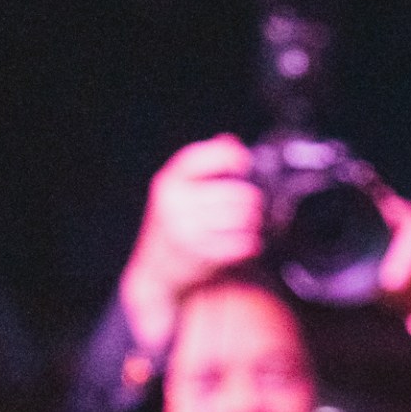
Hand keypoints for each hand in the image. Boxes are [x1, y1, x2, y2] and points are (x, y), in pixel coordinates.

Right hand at [121, 138, 268, 352]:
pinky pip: (243, 243)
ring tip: (250, 224)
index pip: (201, 158)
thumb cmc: (173, 225)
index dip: (228, 156)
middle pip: (236, 192)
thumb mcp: (178, 192)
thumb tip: (231, 141)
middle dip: (251, 199)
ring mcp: (187, 230)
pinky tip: (248, 242)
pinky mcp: (202, 255)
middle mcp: (175, 204)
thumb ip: (203, 167)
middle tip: (252, 205)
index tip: (244, 162)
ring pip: (244, 217)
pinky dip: (252, 242)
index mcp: (169, 182)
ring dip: (254, 221)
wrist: (156, 271)